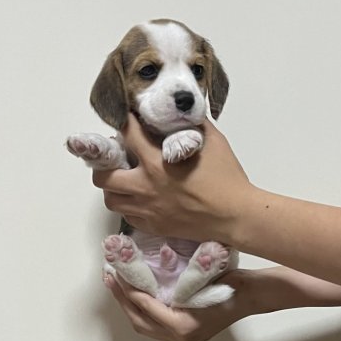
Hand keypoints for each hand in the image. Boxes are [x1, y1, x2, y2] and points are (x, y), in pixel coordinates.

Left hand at [93, 113, 251, 243]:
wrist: (236, 216)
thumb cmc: (227, 178)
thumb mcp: (214, 142)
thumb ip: (194, 125)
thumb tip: (183, 114)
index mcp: (157, 163)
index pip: (128, 135)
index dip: (124, 122)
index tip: (125, 119)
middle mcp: (145, 187)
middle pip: (103, 176)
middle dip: (105, 163)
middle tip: (118, 158)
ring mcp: (147, 210)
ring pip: (111, 200)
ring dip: (113, 187)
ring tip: (125, 180)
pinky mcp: (154, 227)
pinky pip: (128, 217)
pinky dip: (128, 205)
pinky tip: (140, 199)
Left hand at [103, 267, 340, 340]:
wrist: (252, 295)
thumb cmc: (233, 285)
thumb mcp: (203, 277)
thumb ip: (179, 278)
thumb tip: (150, 265)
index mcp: (184, 326)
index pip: (147, 308)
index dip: (129, 290)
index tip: (117, 273)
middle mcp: (180, 337)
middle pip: (140, 320)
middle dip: (122, 298)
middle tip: (110, 276)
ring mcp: (182, 337)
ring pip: (144, 324)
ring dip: (128, 303)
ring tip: (116, 282)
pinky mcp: (183, 330)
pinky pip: (154, 321)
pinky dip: (141, 306)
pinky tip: (135, 291)